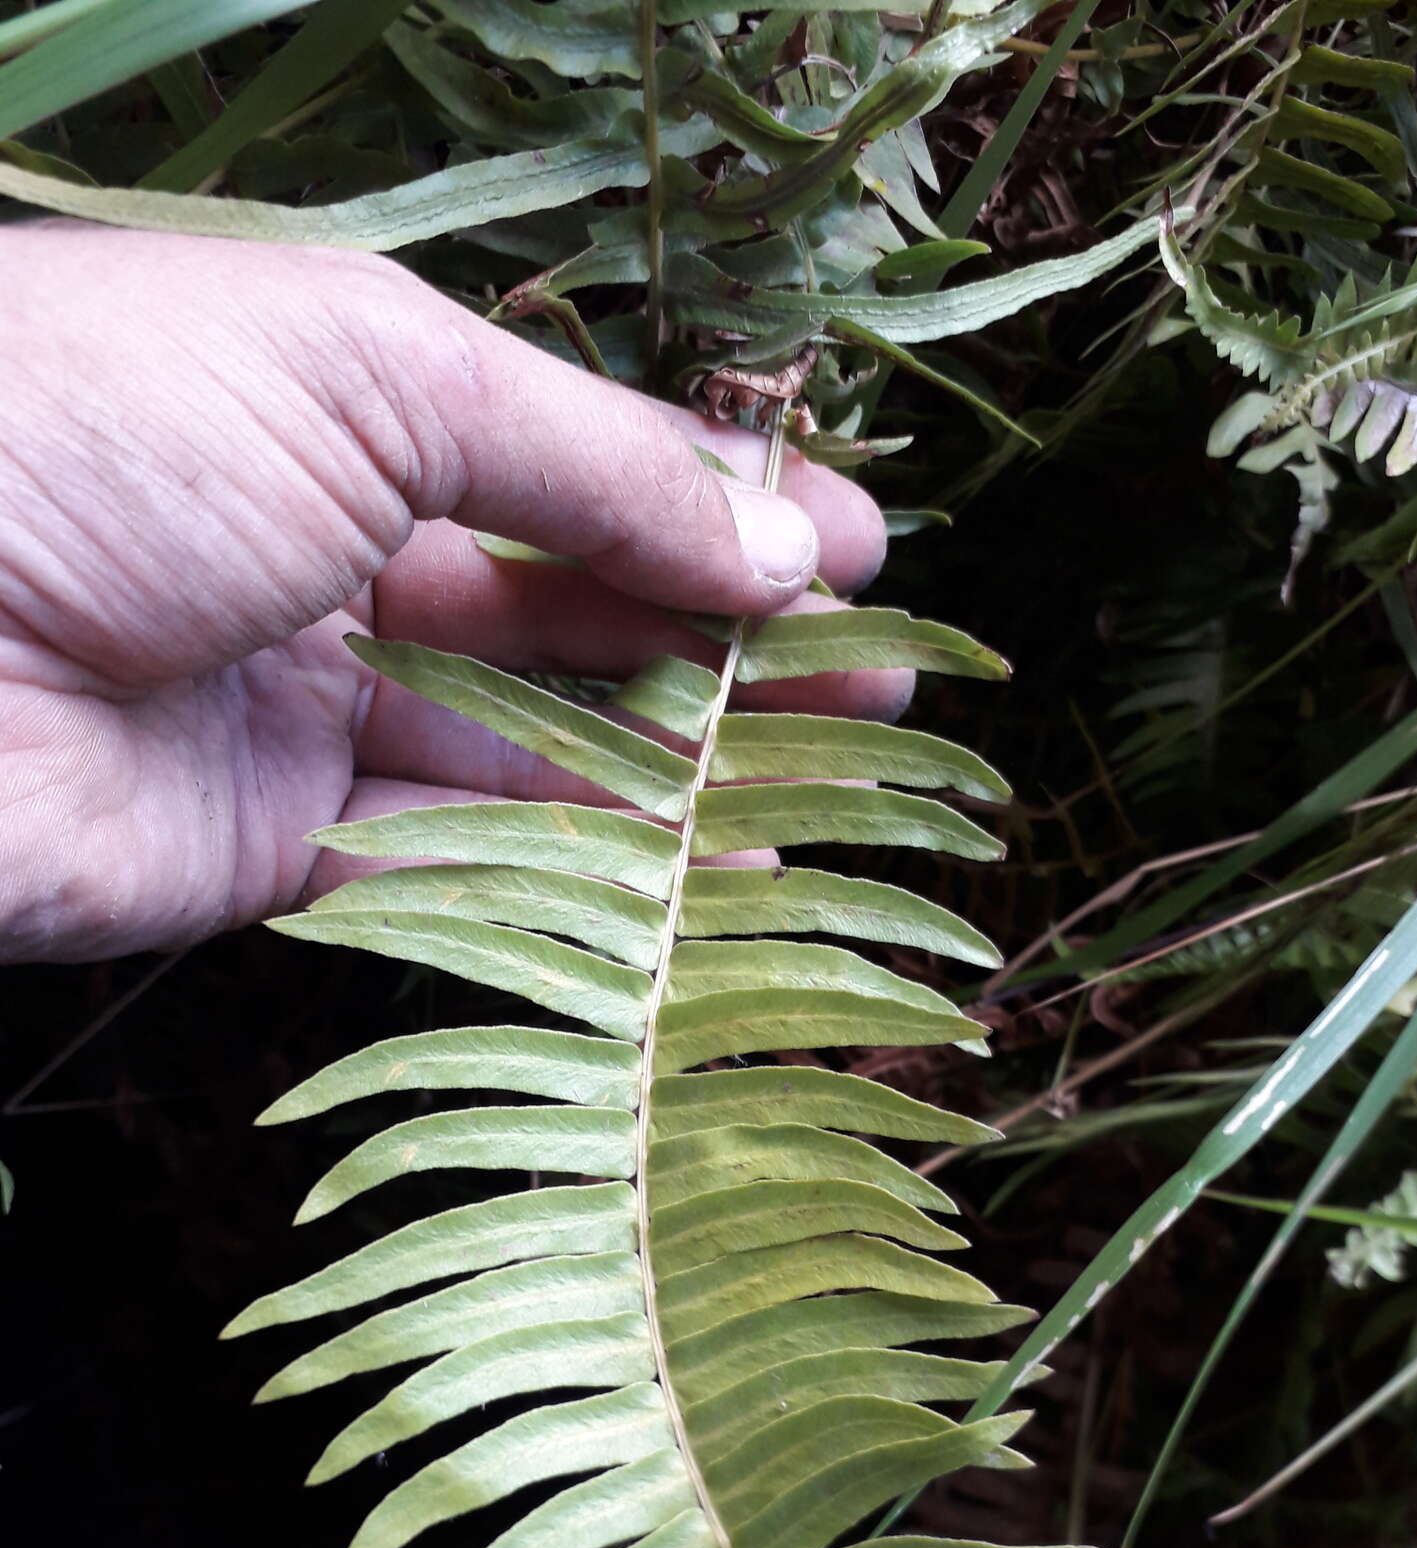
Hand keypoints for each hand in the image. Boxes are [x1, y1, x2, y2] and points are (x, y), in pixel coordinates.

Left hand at [0, 225, 908, 962]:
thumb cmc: (106, 430)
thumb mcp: (372, 376)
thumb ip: (585, 463)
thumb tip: (778, 543)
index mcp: (345, 402)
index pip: (573, 457)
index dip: (717, 503)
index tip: (858, 553)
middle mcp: (333, 552)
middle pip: (571, 604)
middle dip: (727, 638)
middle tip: (877, 680)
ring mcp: (307, 708)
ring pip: (531, 743)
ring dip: (677, 761)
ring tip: (827, 776)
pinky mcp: (277, 849)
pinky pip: (454, 861)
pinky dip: (580, 867)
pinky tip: (701, 870)